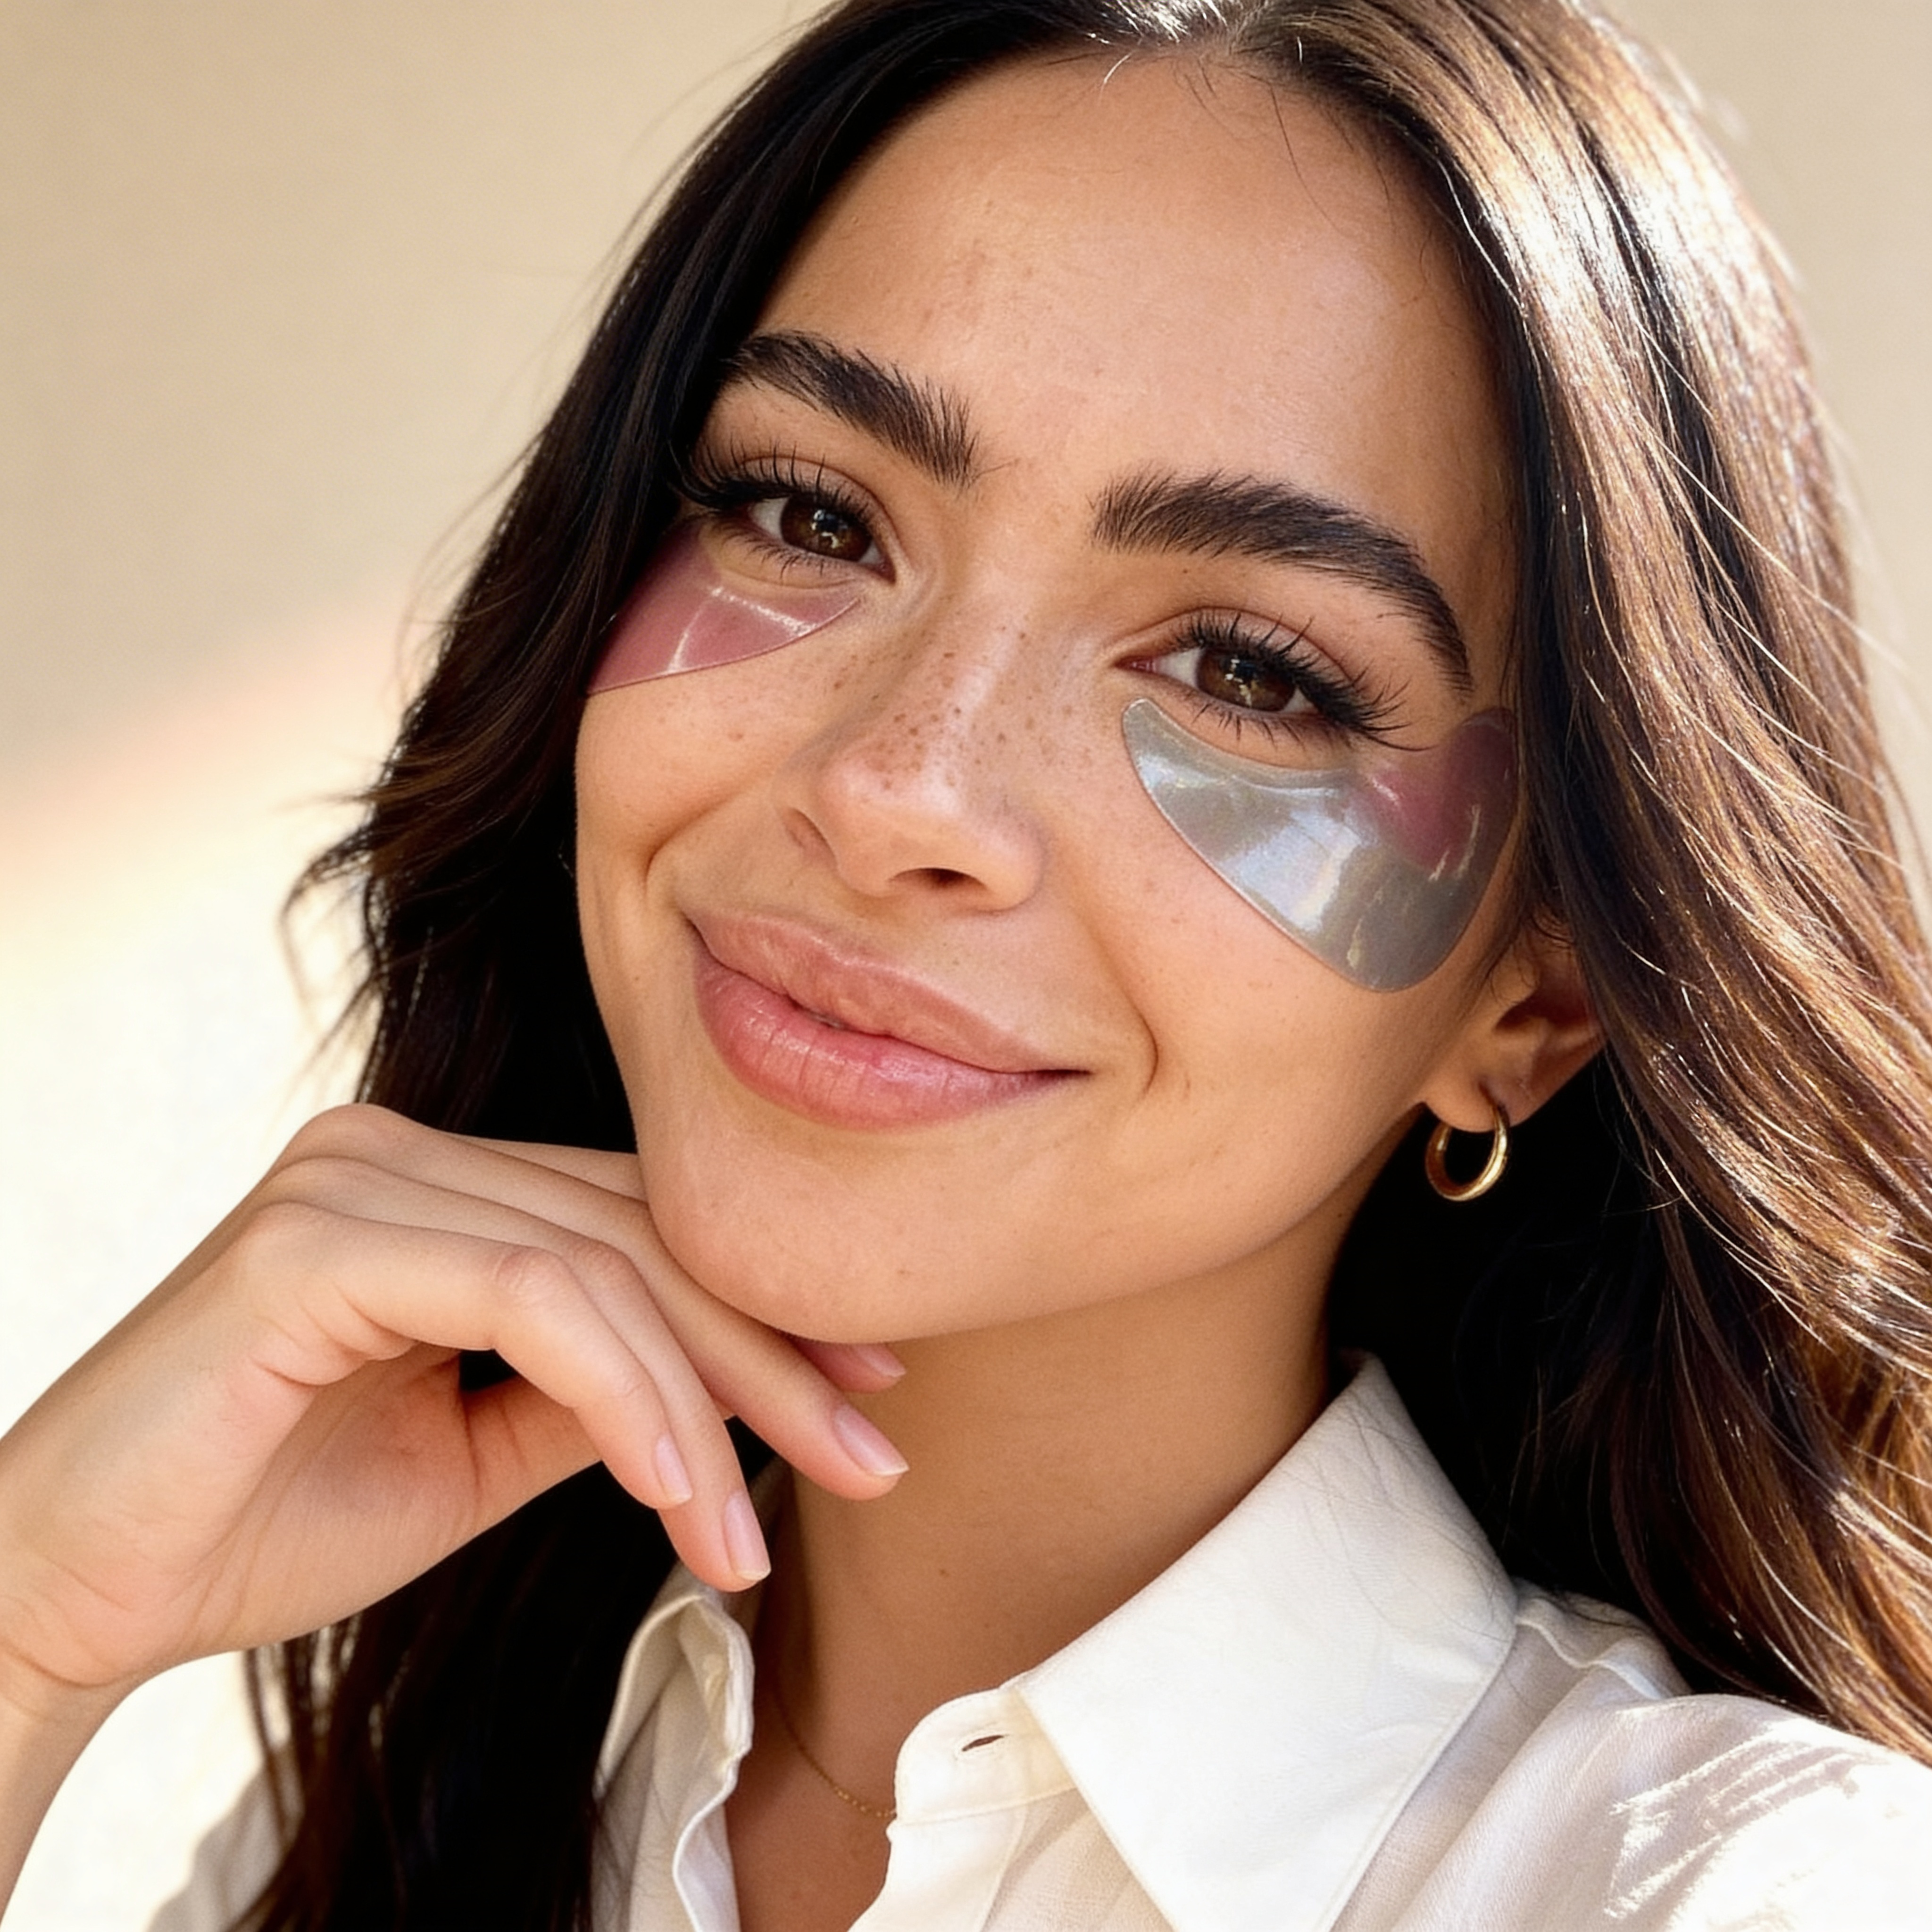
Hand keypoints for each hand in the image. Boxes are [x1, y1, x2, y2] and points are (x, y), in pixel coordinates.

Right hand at [0, 1103, 905, 1725]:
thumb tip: (730, 1383)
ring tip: (755, 1536)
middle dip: (771, 1357)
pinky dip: (624, 1393)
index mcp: (433, 1186)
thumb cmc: (260, 1523)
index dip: (762, 1312)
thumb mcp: (476, 1455)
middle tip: (875, 1454)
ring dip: (707, 1405)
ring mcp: (354, 1178)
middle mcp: (399, 1152)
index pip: (637, 1228)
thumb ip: (593, 1395)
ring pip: (602, 1267)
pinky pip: (527, 1298)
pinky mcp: (316, 1238)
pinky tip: (681, 1490)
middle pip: (641, 1238)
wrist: (67, 1593)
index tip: (869, 1392)